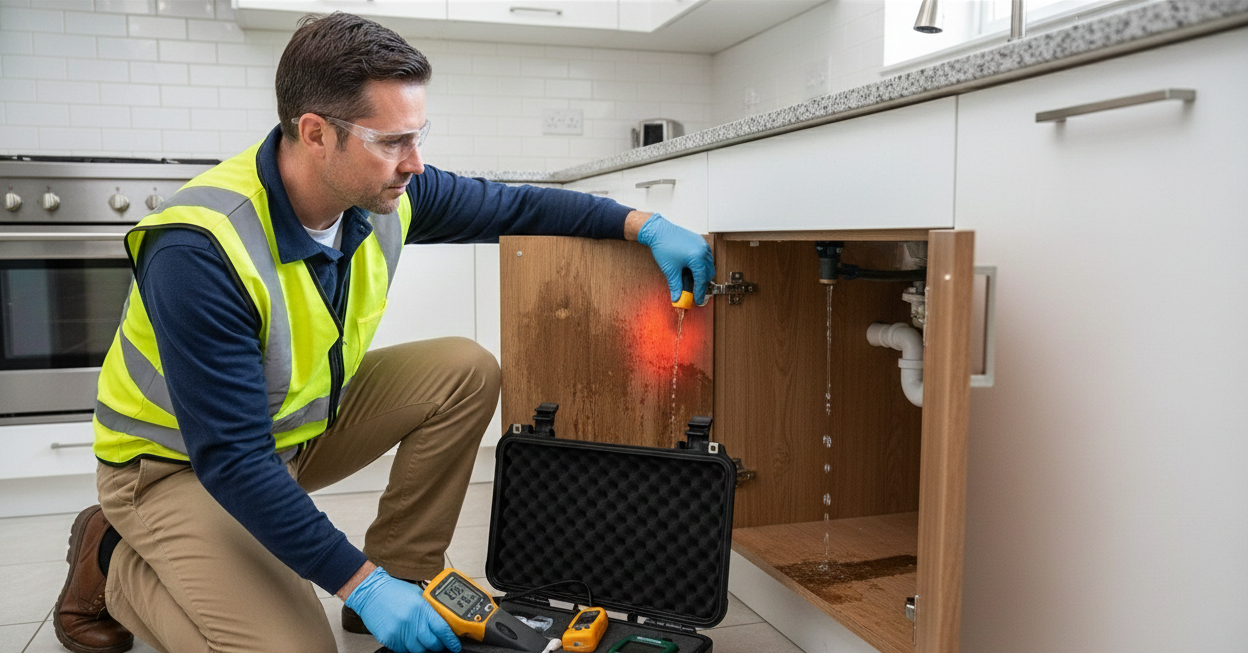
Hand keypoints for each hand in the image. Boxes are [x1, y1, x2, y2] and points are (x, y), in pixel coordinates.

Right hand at [345, 567, 461, 652]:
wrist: (371, 592)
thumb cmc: (394, 591)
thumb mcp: (418, 595)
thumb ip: (430, 609)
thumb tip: (444, 623)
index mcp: (421, 608)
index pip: (442, 629)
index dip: (450, 640)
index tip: (455, 645)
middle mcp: (411, 621)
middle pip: (431, 644)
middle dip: (439, 647)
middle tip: (441, 645)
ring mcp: (399, 631)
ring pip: (418, 650)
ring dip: (425, 649)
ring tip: (427, 645)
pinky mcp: (389, 638)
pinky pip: (404, 650)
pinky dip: (410, 648)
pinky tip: (412, 642)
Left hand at [636, 213, 714, 304]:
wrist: (658, 230)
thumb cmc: (664, 247)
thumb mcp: (670, 271)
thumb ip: (676, 286)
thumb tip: (677, 299)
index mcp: (698, 258)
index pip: (702, 280)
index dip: (699, 293)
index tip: (697, 301)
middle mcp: (703, 250)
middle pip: (708, 273)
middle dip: (701, 285)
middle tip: (695, 294)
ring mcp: (703, 245)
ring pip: (707, 266)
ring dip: (700, 275)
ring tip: (689, 283)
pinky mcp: (700, 241)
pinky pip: (704, 257)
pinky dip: (699, 266)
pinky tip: (689, 271)